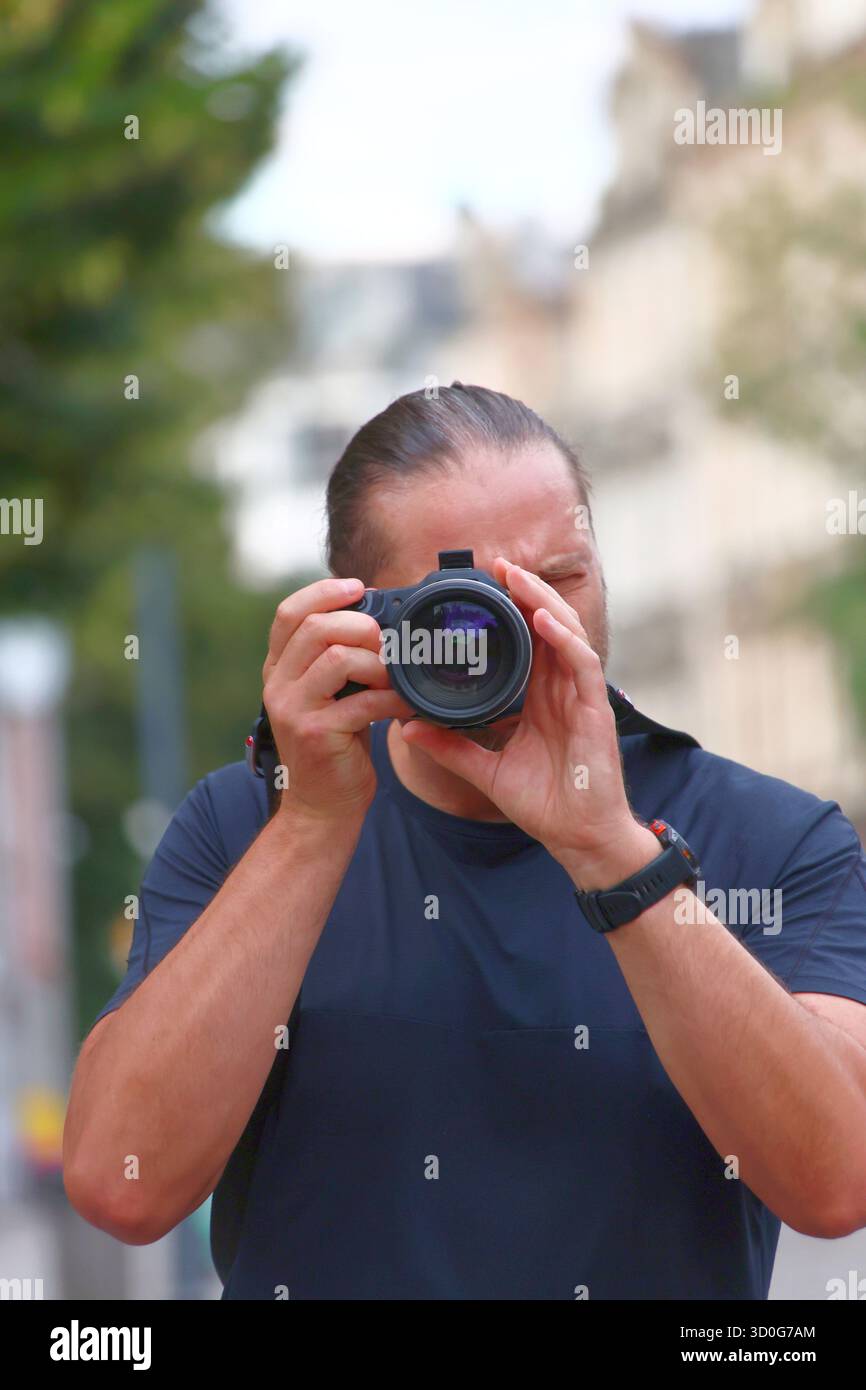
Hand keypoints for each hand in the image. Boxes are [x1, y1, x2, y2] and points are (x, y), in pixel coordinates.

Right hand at [262, 576, 413, 821]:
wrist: (322, 808)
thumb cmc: (333, 747)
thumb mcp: (325, 696)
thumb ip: (334, 660)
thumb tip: (375, 619)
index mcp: (278, 670)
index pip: (289, 614)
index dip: (324, 593)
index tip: (358, 588)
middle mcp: (278, 685)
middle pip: (314, 628)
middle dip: (360, 626)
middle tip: (386, 642)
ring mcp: (294, 710)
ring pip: (336, 658)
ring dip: (376, 662)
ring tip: (392, 678)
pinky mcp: (317, 734)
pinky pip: (363, 701)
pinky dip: (392, 699)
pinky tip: (406, 705)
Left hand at [400, 559, 658, 888]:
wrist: (578, 837)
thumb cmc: (544, 804)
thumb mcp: (485, 771)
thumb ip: (451, 746)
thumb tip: (408, 728)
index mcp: (541, 697)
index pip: (528, 641)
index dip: (510, 610)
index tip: (482, 586)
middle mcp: (563, 689)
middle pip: (548, 625)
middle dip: (525, 592)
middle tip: (496, 565)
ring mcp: (581, 696)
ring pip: (566, 632)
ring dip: (542, 601)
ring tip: (516, 577)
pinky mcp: (596, 709)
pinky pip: (582, 663)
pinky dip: (563, 637)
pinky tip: (543, 618)